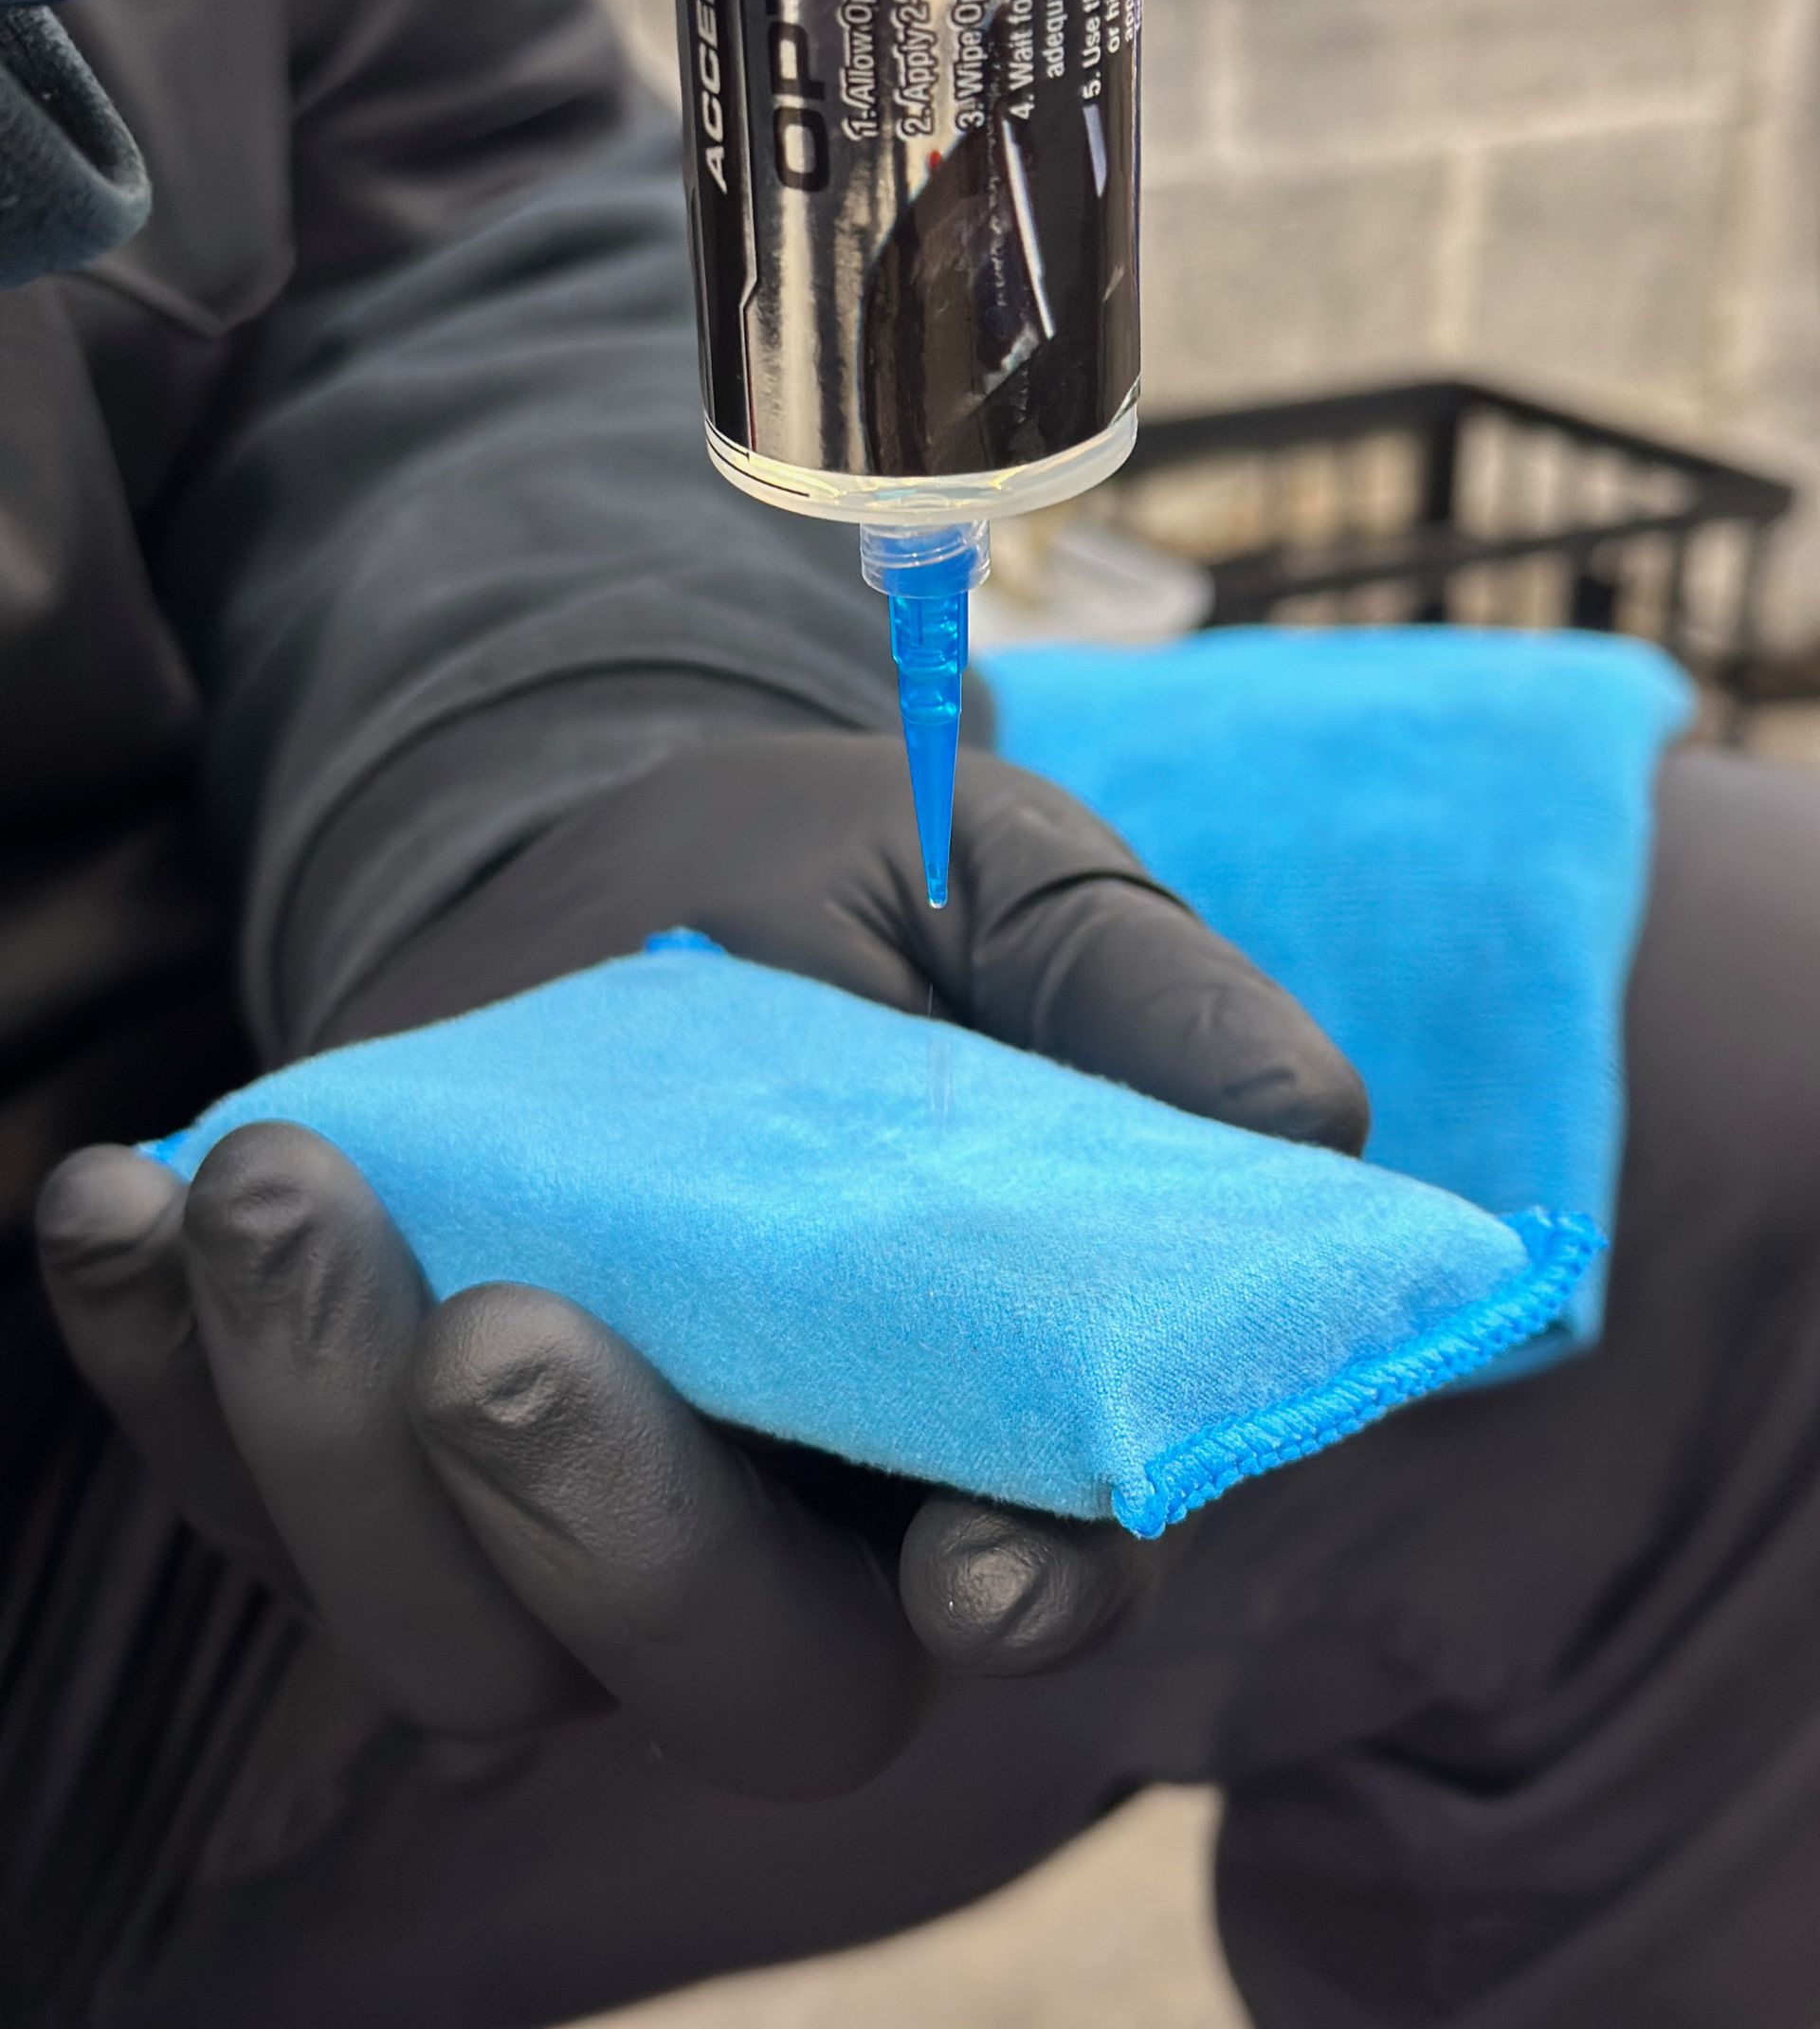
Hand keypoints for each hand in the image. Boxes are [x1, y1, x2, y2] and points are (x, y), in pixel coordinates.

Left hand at [38, 738, 1365, 1799]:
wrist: (628, 862)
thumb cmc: (867, 899)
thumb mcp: (1022, 895)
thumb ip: (1158, 1014)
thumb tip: (1316, 1130)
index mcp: (980, 1423)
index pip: (1032, 1573)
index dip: (1028, 1591)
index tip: (985, 1560)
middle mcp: (776, 1527)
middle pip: (727, 1677)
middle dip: (615, 1543)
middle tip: (506, 1338)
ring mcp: (552, 1513)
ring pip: (454, 1633)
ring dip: (334, 1442)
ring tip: (278, 1190)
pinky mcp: (361, 1451)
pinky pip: (246, 1491)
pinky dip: (161, 1368)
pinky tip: (124, 1204)